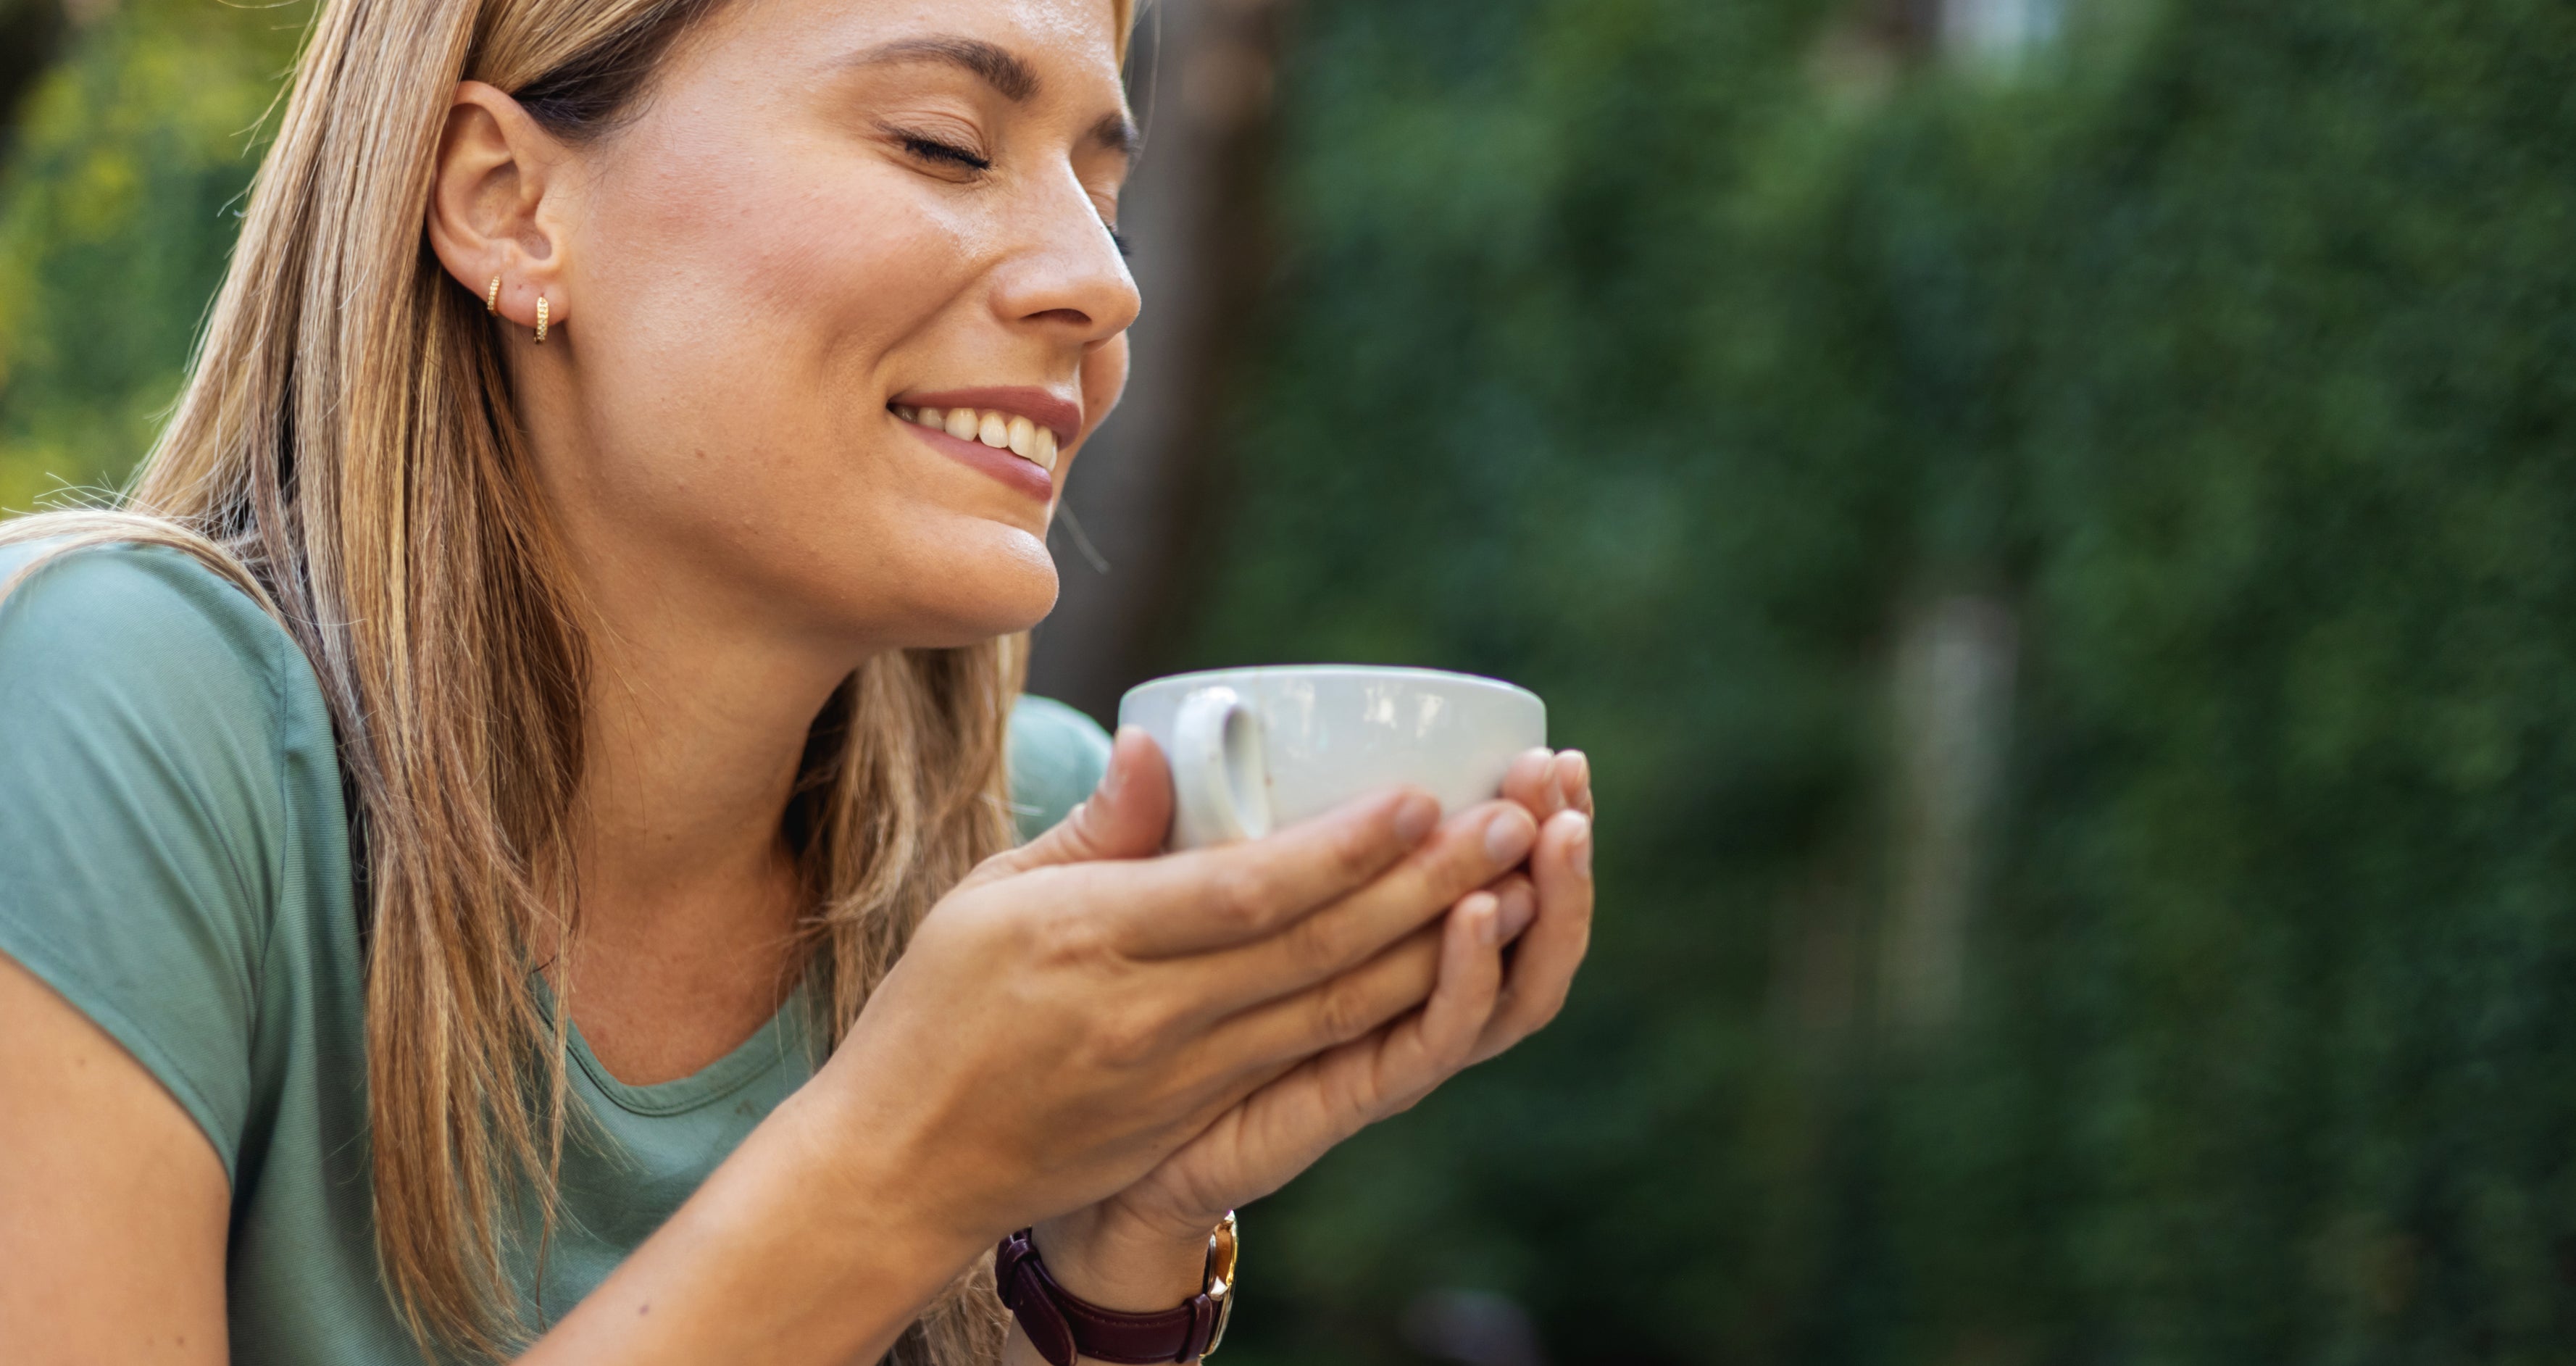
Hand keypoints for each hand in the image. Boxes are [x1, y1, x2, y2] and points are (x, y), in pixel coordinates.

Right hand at [803, 727, 1541, 1262]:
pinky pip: (1313, 1056)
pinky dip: (1392, 1010)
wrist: (904, 1167)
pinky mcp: (1195, 1116)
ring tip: (1518, 886)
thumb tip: (1156, 743)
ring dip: (1438, 948)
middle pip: (1316, 948)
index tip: (1421, 796)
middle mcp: (1149, 1015)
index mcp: (1091, 940)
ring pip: (1335, 1009)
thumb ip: (1094, 828)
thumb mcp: (987, 896)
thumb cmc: (938, 1012)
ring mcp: (1181, 1077)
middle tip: (1513, 822)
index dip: (1344, 849)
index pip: (1245, 892)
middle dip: (1429, 884)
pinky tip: (1451, 968)